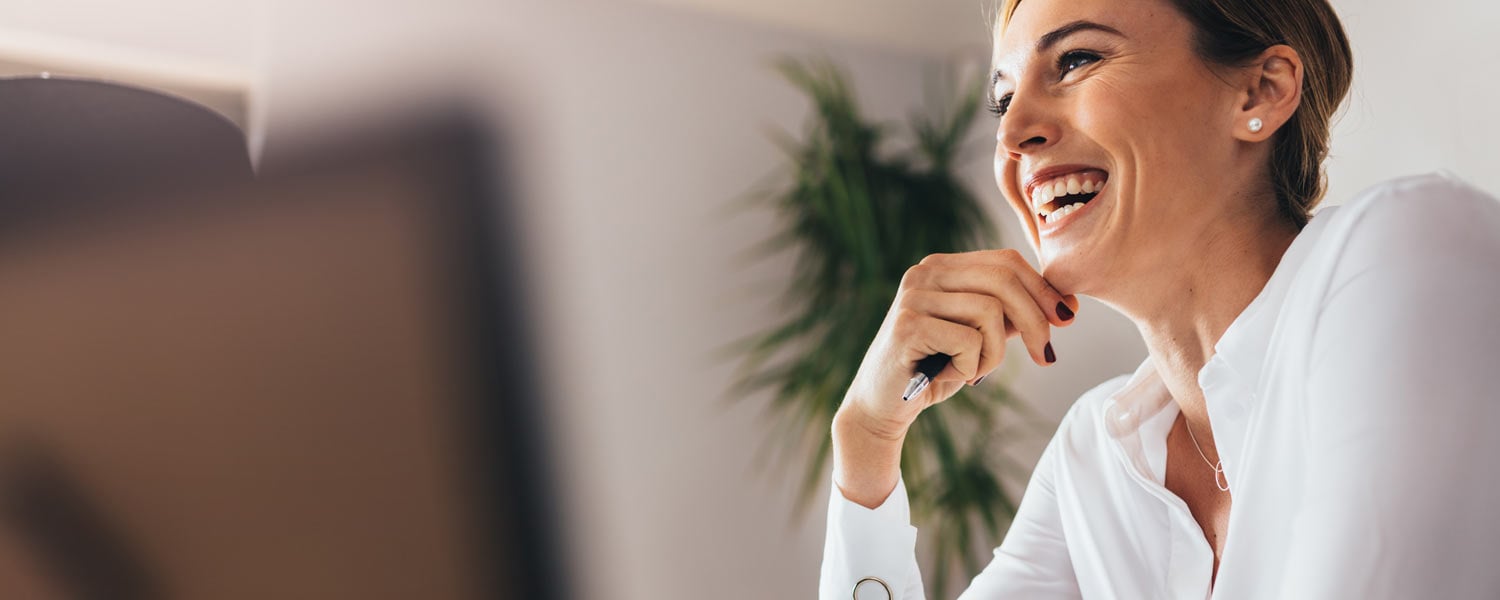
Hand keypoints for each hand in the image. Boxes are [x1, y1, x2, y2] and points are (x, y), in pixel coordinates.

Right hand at [839, 249, 1076, 440]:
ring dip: (994, 353)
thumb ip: (1009, 315)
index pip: (1006, 261)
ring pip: (990, 312)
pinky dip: (971, 366)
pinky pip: (969, 341)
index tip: (1067, 318)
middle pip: (1004, 279)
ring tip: (973, 371)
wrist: (883, 405)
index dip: (1043, 289)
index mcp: (942, 266)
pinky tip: (950, 375)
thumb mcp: (979, 337)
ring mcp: (914, 296)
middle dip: (1036, 319)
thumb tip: (1064, 306)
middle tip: (1046, 356)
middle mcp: (924, 272)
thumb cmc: (933, 369)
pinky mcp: (908, 325)